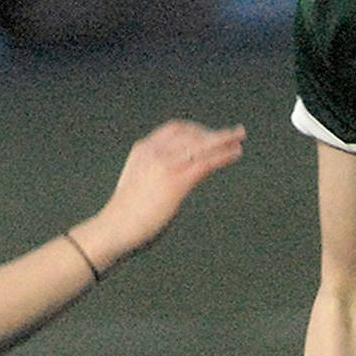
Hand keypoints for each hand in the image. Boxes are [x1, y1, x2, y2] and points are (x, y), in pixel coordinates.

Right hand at [72, 120, 245, 272]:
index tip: (209, 132)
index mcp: (144, 149)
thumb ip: (154, 170)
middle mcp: (155, 152)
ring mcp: (166, 165)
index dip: (196, 128)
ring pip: (202, 145)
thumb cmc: (126, 212)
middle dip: (214, 132)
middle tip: (234, 133)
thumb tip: (174, 174)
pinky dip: (223, 156)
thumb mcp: (138, 180)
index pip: (175, 128)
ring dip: (224, 139)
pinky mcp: (176, 182)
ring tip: (240, 137)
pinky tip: (235, 154)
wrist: (115, 227)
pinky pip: (206, 163)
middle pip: (192, 133)